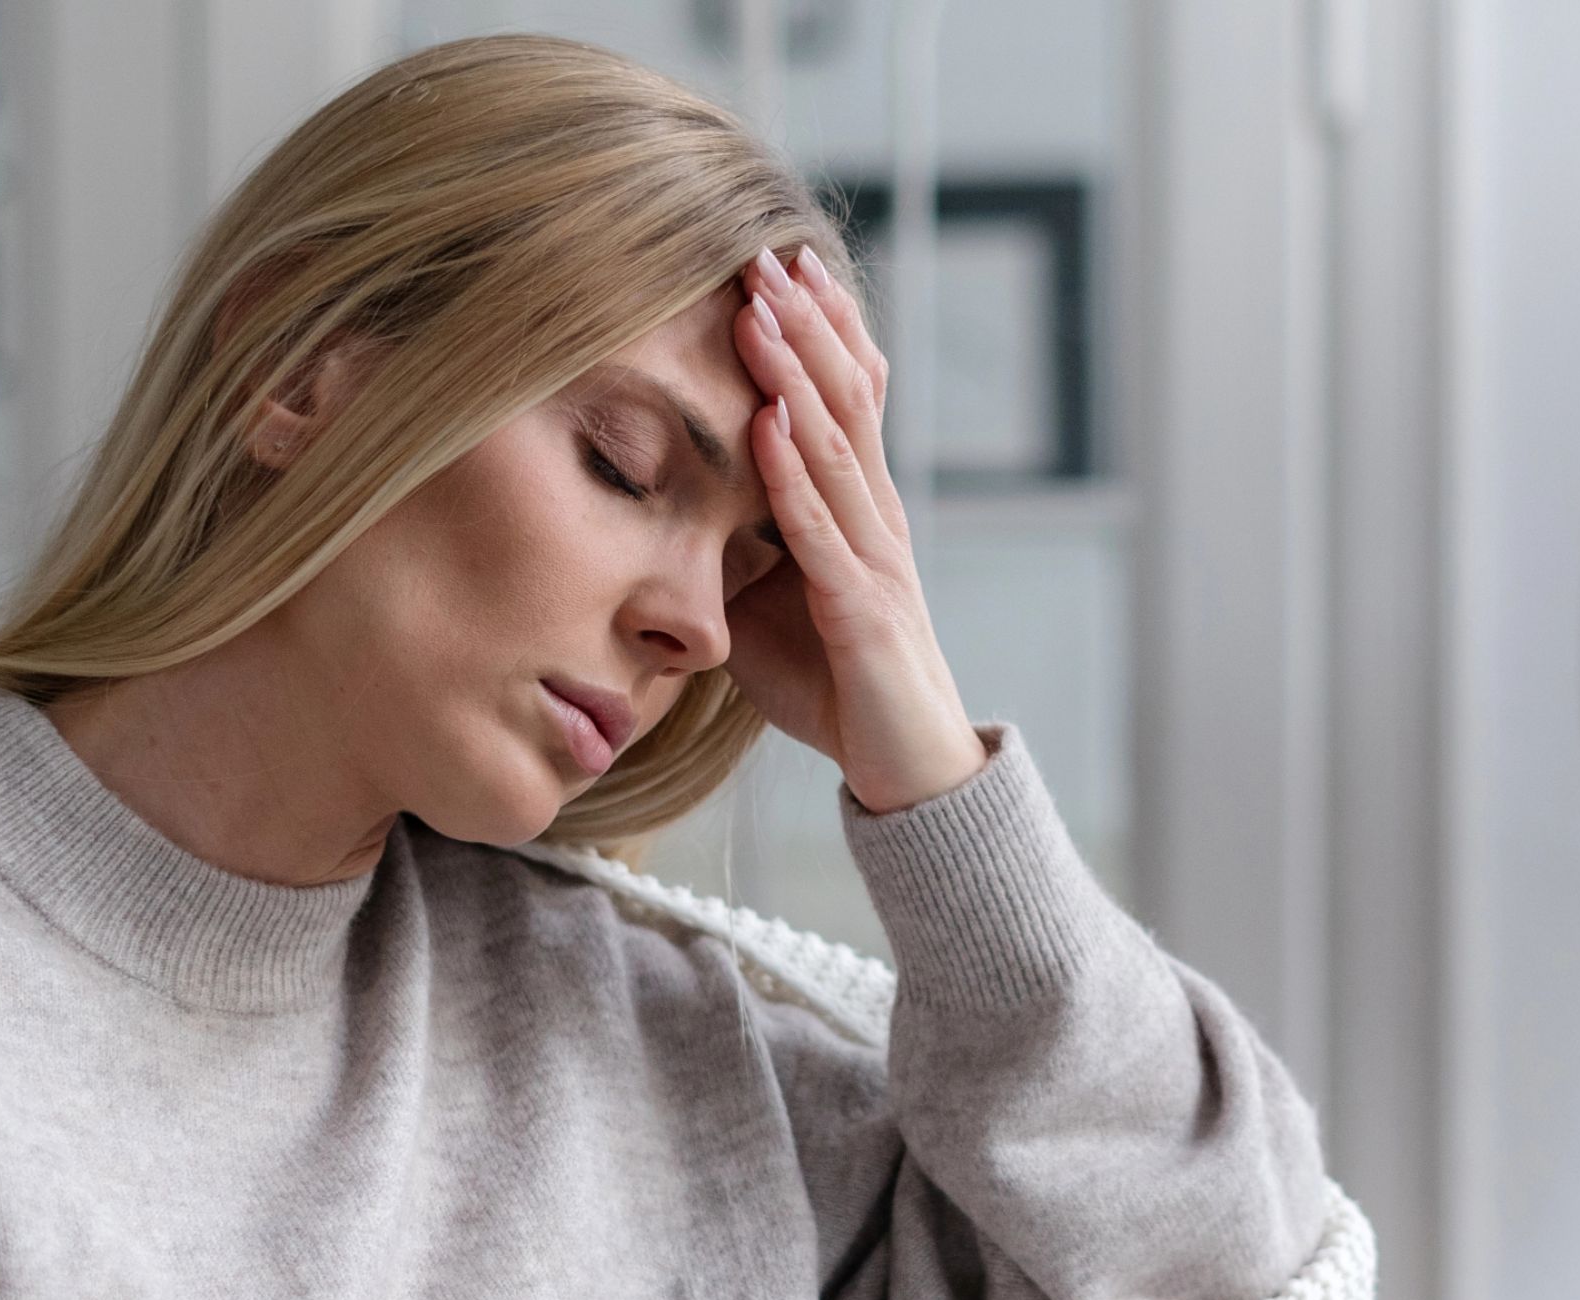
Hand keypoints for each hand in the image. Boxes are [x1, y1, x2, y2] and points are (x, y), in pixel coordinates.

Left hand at [724, 244, 988, 814]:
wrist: (905, 768)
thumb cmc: (835, 685)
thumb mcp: (772, 602)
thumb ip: (739, 548)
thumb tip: (673, 508)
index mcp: (857, 510)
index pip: (844, 399)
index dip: (816, 332)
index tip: (777, 267)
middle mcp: (874, 518)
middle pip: (844, 399)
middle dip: (805, 325)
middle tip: (766, 251)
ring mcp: (873, 559)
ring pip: (833, 446)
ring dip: (794, 374)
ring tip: (760, 308)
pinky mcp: (861, 610)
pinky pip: (820, 531)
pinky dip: (791, 473)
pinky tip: (766, 422)